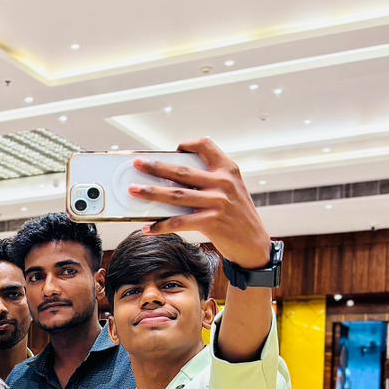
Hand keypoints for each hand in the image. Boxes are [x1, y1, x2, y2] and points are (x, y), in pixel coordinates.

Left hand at [129, 138, 272, 268]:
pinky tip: (148, 228)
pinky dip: (161, 225)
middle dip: (156, 167)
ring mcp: (218, 202)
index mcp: (228, 170)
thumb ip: (209, 182)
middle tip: (137, 163)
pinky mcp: (212, 222)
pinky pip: (180, 222)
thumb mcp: (231, 191)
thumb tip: (171, 182)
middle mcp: (223, 183)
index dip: (188, 144)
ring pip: (176, 195)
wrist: (255, 244)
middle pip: (182, 171)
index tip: (173, 149)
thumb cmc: (238, 217)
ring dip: (152, 193)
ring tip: (134, 192)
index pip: (206, 146)